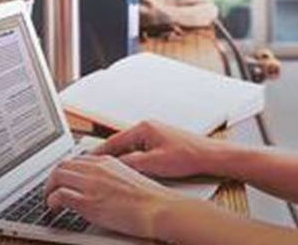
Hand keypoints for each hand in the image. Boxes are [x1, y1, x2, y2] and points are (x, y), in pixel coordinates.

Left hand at [44, 154, 182, 238]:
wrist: (158, 208)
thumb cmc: (150, 198)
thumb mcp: (129, 176)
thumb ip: (111, 176)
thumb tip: (101, 184)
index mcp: (107, 161)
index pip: (77, 159)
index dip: (66, 169)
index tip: (63, 178)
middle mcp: (96, 169)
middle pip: (63, 165)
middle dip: (53, 177)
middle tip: (51, 189)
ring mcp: (91, 184)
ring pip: (57, 177)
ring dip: (48, 188)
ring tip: (49, 199)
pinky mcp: (88, 202)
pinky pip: (59, 196)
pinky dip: (51, 201)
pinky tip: (53, 207)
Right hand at [92, 120, 222, 177]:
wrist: (209, 156)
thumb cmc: (188, 156)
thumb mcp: (154, 163)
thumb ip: (131, 163)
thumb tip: (114, 165)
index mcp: (144, 128)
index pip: (113, 140)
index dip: (99, 152)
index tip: (88, 160)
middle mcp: (148, 127)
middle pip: (120, 143)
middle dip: (109, 155)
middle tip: (96, 167)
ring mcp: (154, 133)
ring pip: (130, 147)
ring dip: (122, 158)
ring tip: (112, 171)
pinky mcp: (161, 141)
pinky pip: (140, 149)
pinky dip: (133, 158)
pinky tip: (132, 169)